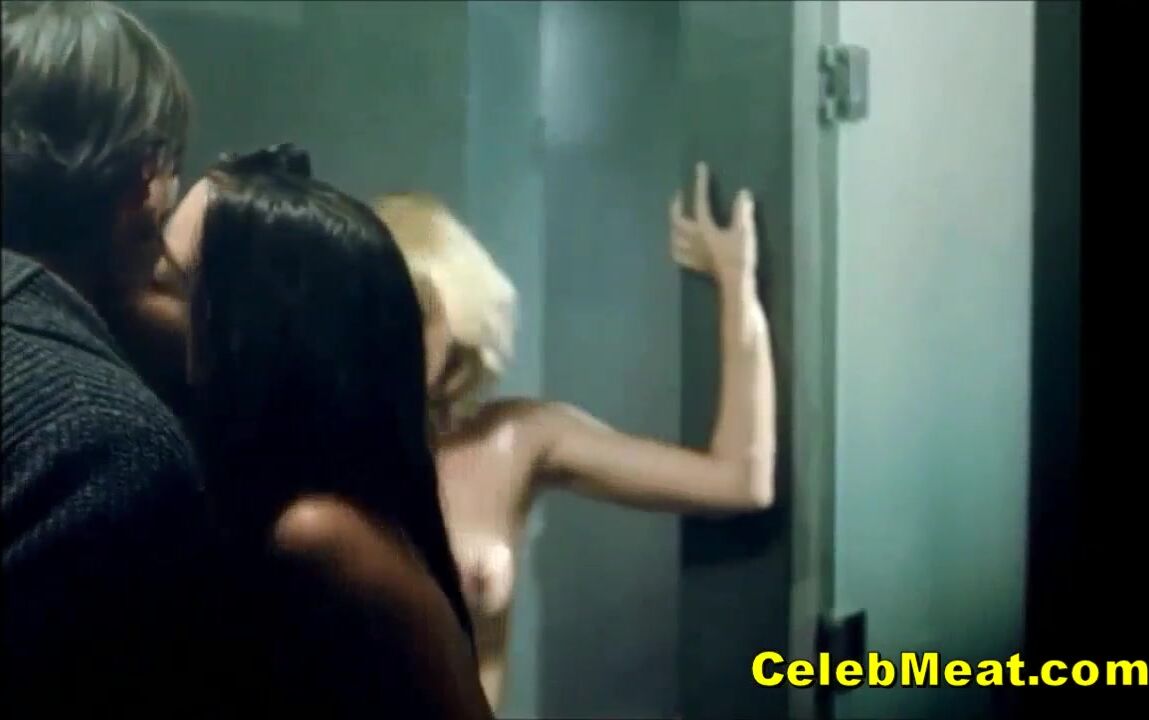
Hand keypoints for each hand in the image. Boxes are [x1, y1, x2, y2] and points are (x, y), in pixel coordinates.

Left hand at [670, 162, 757, 283]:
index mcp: (704, 227)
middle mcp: (693, 239)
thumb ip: (742, 211)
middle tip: (679, 196)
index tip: (700, 168)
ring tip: (675, 219)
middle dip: (676, 206)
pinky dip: (675, 248)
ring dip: (673, 226)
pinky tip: (677, 246)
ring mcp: (692, 253)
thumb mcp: (744, 231)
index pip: (700, 201)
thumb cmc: (739, 256)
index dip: (700, 184)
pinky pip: (679, 255)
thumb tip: (743, 193)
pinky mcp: (695, 265)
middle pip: (677, 220)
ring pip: (674, 238)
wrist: (735, 282)